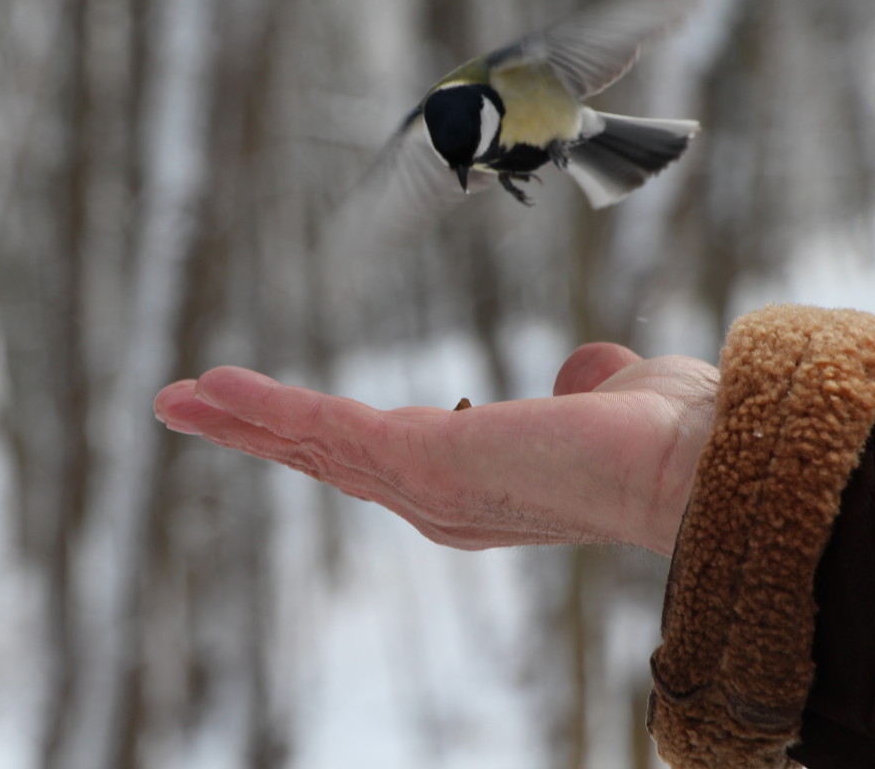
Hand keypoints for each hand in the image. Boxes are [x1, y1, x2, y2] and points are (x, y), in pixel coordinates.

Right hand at [153, 344, 718, 555]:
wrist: (695, 464)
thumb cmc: (663, 436)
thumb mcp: (608, 397)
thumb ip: (582, 386)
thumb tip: (582, 372)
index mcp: (473, 489)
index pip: (375, 459)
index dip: (318, 438)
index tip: (277, 418)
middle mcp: (437, 502)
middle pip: (323, 460)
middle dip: (253, 433)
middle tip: (192, 408)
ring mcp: (422, 487)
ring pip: (309, 446)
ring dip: (240, 420)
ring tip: (179, 398)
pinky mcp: (416, 459)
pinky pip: (322, 426)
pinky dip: (263, 406)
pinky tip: (213, 386)